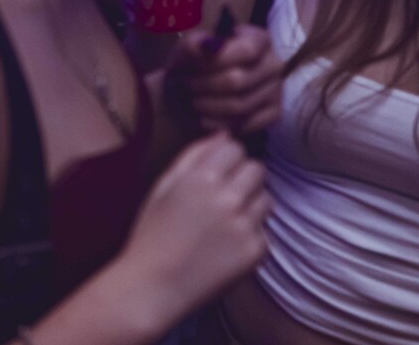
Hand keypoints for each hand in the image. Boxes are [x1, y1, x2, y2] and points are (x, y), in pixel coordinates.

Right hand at [114, 133, 268, 325]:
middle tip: (223, 194)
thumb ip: (192, 156)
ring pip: (266, 198)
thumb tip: (223, 135)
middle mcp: (228, 198)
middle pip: (256, 169)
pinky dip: (250, 233)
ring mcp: (245, 225)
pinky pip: (264, 230)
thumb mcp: (163, 186)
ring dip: (251, 203)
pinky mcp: (256, 251)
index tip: (215, 171)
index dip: (224, 158)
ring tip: (226, 219)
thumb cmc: (152, 232)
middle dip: (242, 176)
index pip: (234, 148)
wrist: (156, 283)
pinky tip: (226, 243)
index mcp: (200, 178)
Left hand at [170, 25, 282, 135]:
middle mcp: (274, 64)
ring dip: (207, 106)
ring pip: (239, 105)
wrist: (200, 84)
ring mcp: (277, 90)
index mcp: (258, 39)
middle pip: (237, 81)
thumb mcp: (189, 48)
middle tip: (183, 86)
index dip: (215, 60)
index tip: (190, 66)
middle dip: (203, 85)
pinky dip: (217, 122)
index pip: (246, 50)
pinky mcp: (274, 114)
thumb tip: (204, 47)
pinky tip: (201, 116)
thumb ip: (194, 44)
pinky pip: (245, 124)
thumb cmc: (196, 61)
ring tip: (188, 100)